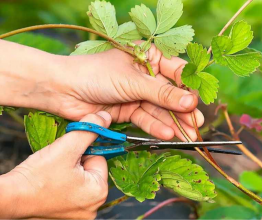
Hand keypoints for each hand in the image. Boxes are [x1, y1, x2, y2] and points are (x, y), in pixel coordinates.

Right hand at [0, 112, 111, 218]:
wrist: (10, 198)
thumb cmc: (37, 176)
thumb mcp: (67, 147)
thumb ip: (89, 129)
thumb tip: (105, 117)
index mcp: (99, 192)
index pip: (99, 158)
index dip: (82, 152)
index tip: (66, 156)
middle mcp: (93, 206)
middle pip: (90, 170)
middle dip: (75, 162)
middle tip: (57, 165)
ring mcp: (80, 213)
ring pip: (80, 178)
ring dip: (68, 171)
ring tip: (52, 174)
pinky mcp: (66, 214)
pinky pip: (71, 190)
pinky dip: (61, 183)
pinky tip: (49, 184)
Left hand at [54, 44, 202, 140]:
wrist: (62, 90)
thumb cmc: (96, 74)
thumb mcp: (134, 82)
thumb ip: (163, 94)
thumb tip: (191, 102)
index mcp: (148, 57)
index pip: (176, 72)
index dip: (188, 87)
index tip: (199, 102)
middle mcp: (145, 75)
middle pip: (170, 94)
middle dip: (183, 110)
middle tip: (197, 124)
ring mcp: (137, 94)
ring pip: (159, 109)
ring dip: (172, 122)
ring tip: (187, 135)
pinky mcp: (128, 110)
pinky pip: (146, 119)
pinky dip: (156, 127)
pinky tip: (167, 134)